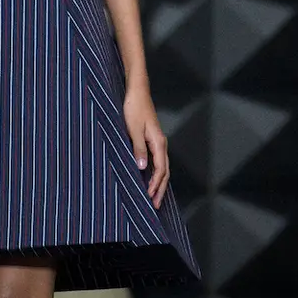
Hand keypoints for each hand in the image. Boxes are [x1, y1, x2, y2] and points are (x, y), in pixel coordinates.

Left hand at [124, 85, 169, 208]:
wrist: (136, 92)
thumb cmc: (133, 108)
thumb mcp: (133, 129)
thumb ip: (138, 149)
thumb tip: (143, 168)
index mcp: (158, 142)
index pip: (161, 169)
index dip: (156, 185)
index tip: (150, 197)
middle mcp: (161, 143)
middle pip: (165, 171)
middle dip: (161, 189)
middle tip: (155, 206)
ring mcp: (157, 142)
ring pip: (162, 167)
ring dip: (159, 183)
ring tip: (154, 198)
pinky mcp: (152, 140)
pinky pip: (157, 161)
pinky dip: (155, 174)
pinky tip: (150, 180)